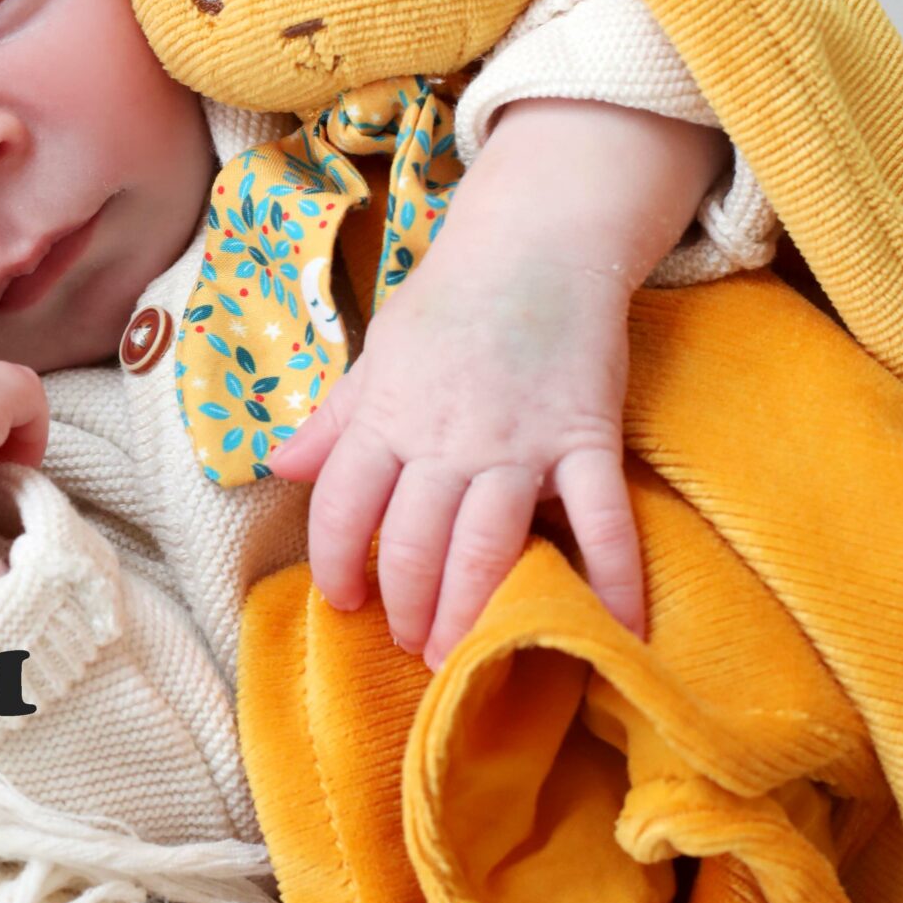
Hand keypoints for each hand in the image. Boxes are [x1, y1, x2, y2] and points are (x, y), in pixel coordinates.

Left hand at [266, 239, 641, 667]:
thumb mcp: (377, 353)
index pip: (343, 507)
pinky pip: (602, 520)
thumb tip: (281, 468)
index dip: (335, 563)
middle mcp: (447, 440)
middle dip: (406, 608)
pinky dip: (614, 579)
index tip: (342, 600)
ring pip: (486, 547)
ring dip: (471, 613)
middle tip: (412, 646)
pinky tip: (621, 634)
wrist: (537, 243)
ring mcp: (519, 444)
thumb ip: (336, 419)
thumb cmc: (450, 300)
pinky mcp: (585, 439)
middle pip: (413, 544)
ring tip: (464, 659)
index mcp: (388, 417)